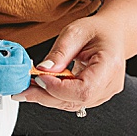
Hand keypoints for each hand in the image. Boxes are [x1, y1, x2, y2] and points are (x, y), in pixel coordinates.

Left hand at [12, 13, 126, 114]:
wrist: (113, 34)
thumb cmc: (98, 30)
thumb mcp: (75, 32)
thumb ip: (60, 52)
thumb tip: (43, 70)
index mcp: (110, 65)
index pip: (84, 89)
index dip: (59, 88)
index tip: (39, 77)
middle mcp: (111, 84)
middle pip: (76, 101)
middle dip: (46, 96)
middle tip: (23, 89)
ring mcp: (104, 93)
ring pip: (72, 104)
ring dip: (48, 98)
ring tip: (28, 88)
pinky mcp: (96, 96)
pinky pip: (73, 101)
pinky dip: (55, 96)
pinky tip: (41, 88)